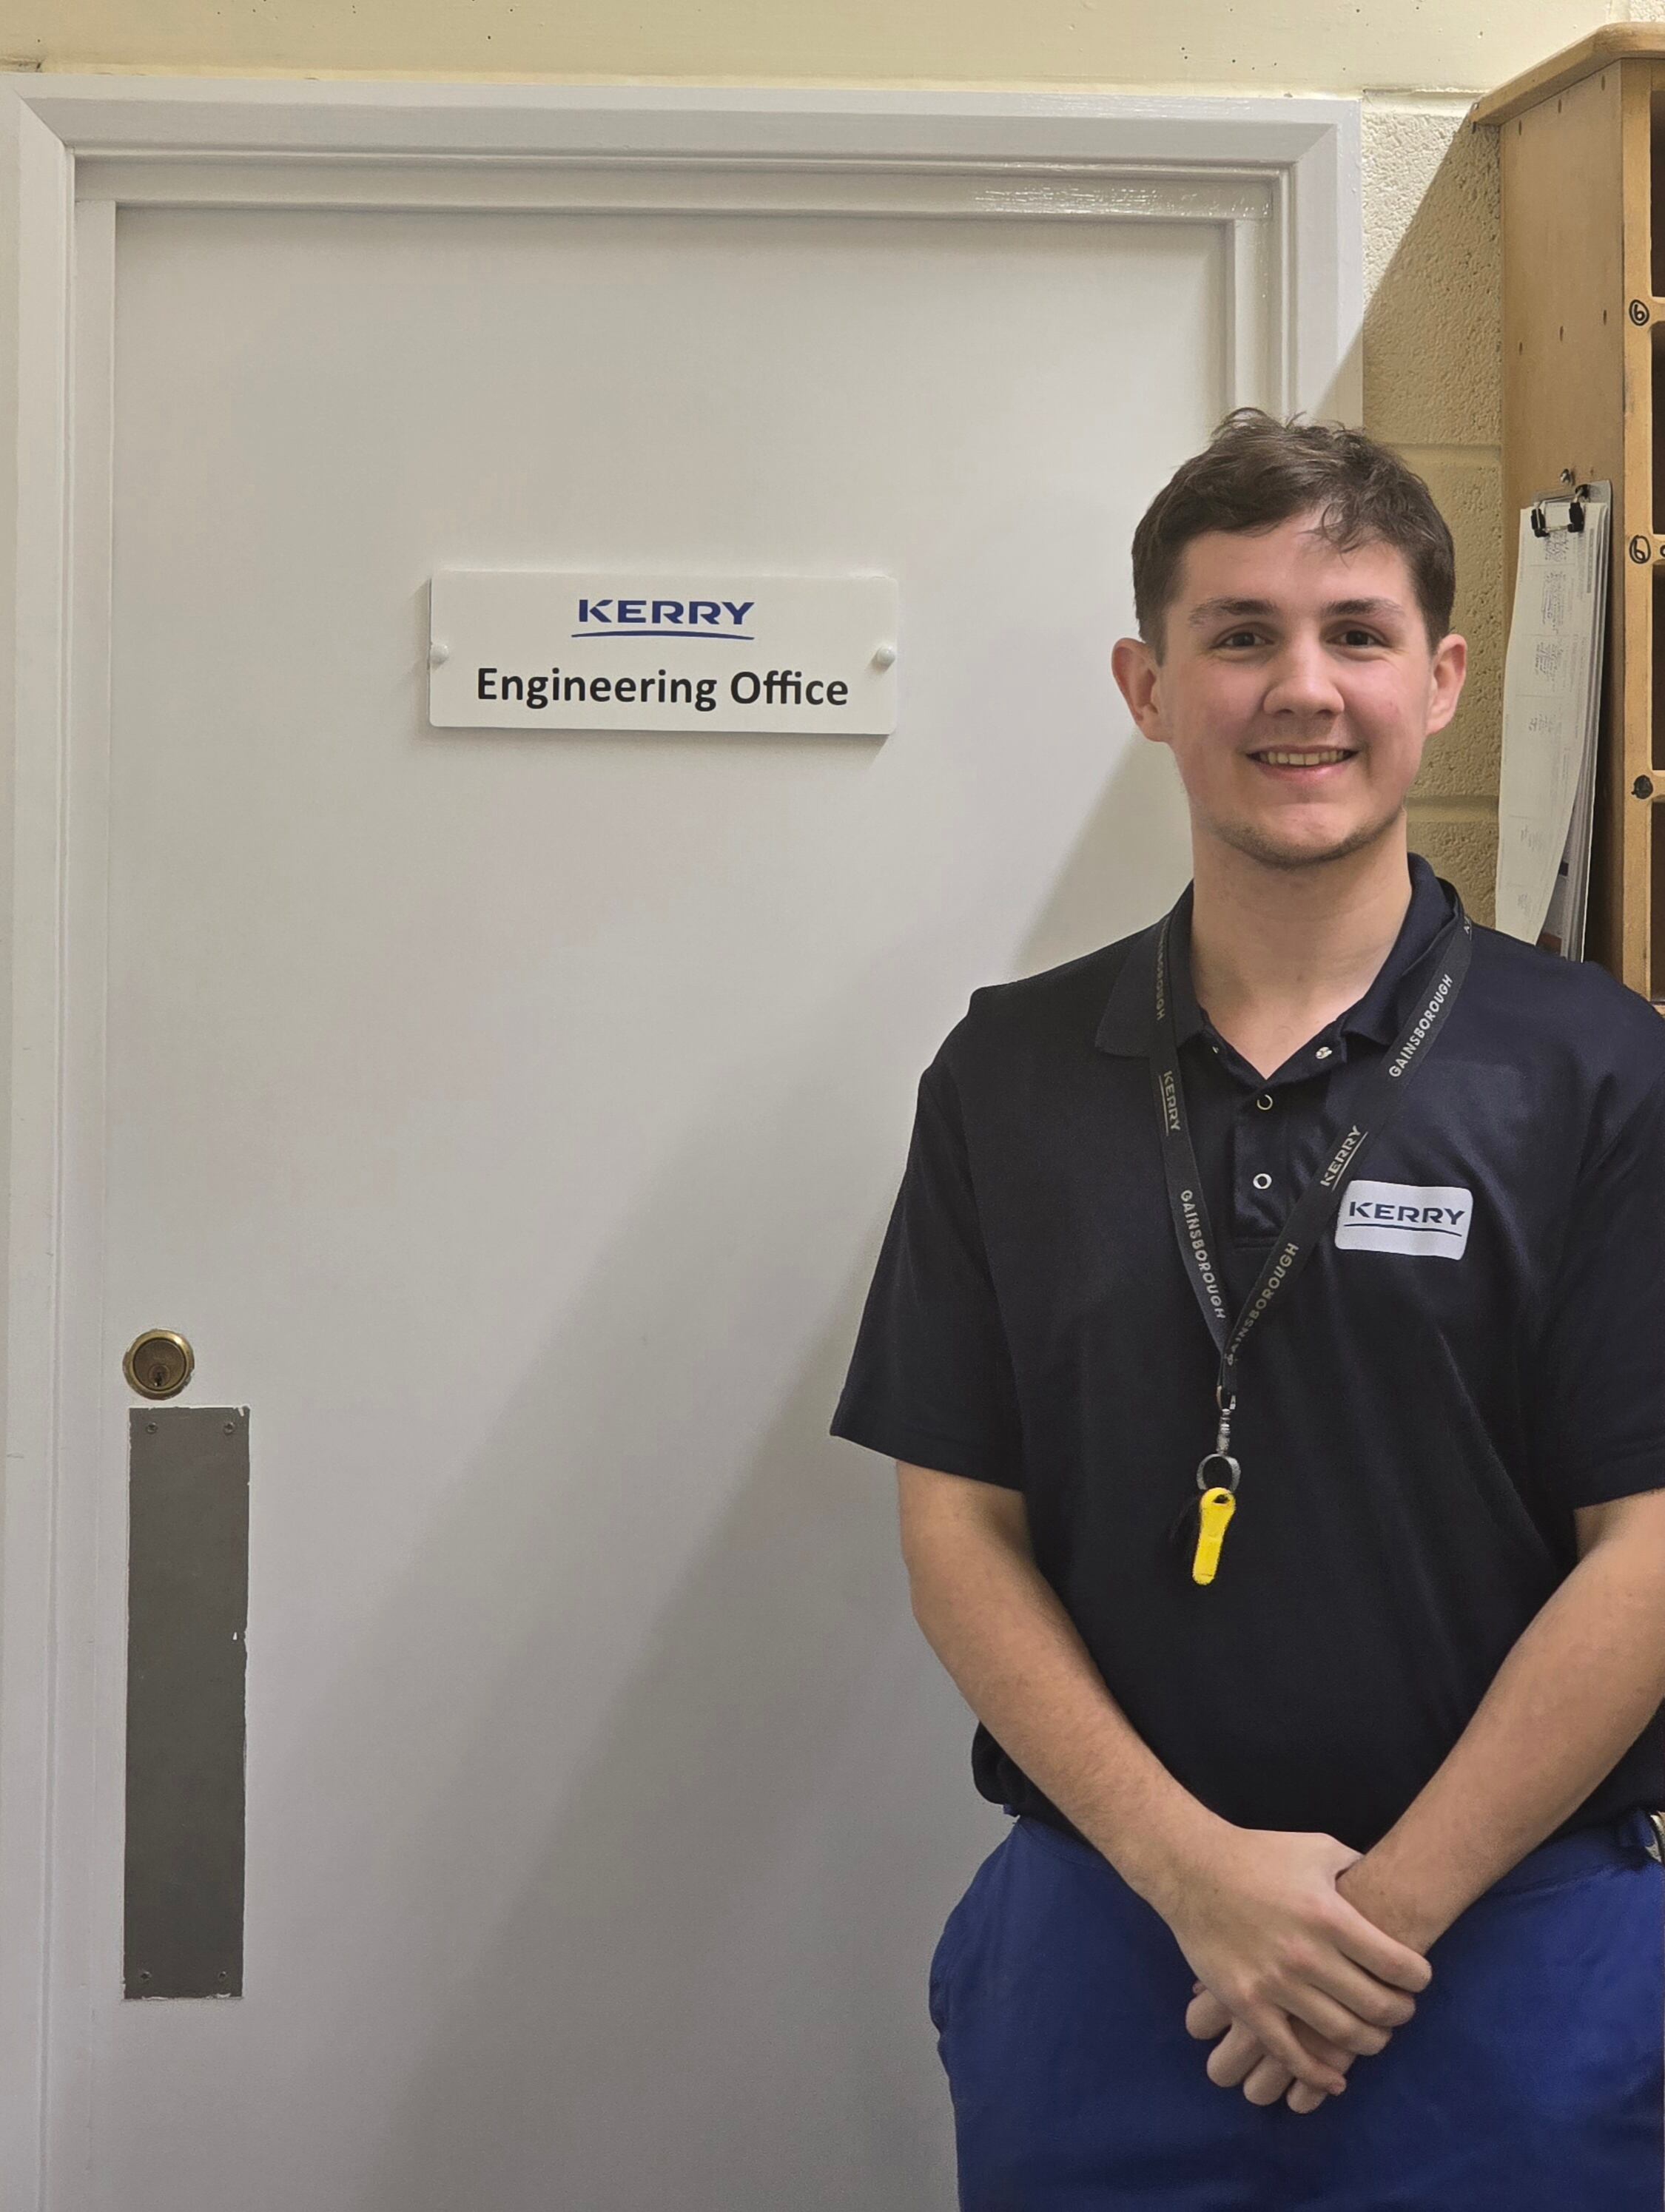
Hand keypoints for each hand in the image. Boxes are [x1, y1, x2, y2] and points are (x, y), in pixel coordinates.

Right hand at [1153, 1824, 1433, 2100]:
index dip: (1418, 1977)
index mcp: (1330, 1916)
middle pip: (1376, 2006)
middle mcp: (1308, 1955)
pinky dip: (1317, 2074)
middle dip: (1400, 2014)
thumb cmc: (1258, 1854)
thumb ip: (1356, 1869)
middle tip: (1400, 2010)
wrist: (1191, 1868)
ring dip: (1369, 2043)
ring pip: (1341, 2035)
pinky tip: (1335, 2080)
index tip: (1417, 1979)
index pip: (1398, 1964)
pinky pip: (1289, 2052)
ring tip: (1373, 2036)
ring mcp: (1275, 1984)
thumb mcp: (1317, 1848)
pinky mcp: (1247, 2004)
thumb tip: (1385, 1885)